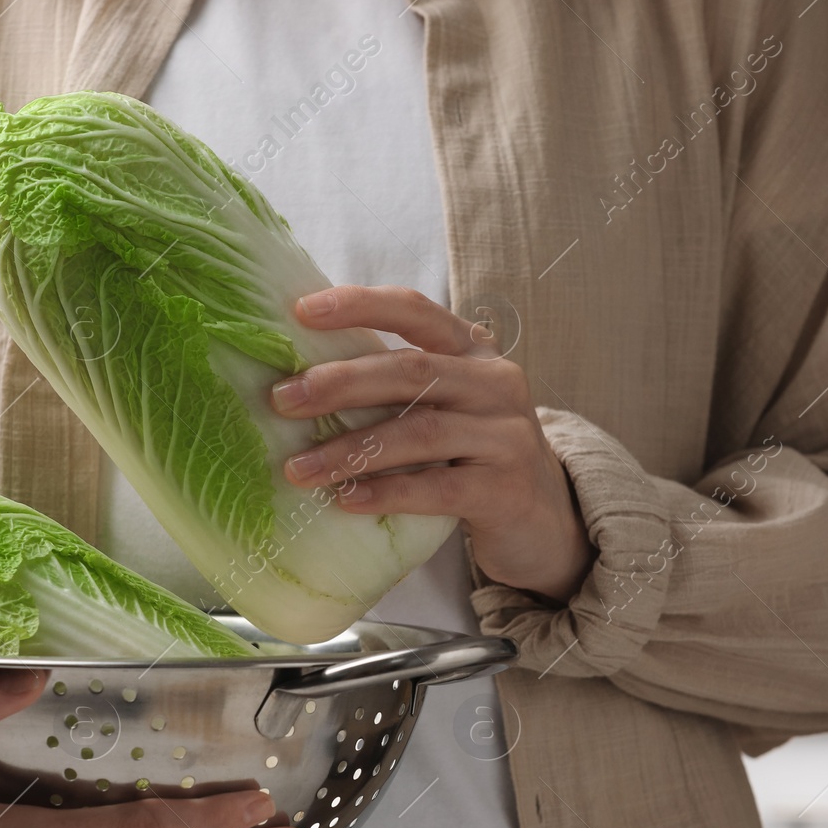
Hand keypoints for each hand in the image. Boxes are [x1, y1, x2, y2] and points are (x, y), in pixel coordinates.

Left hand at [273, 285, 595, 602]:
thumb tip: (297, 379)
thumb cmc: (471, 457)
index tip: (301, 311)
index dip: (359, 306)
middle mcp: (496, 383)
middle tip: (282, 400)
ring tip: (298, 468)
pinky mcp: (507, 489)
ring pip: (420, 433)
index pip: (414, 312)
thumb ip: (394, 387)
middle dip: (340, 383)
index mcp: (472, 351)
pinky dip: (387, 492)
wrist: (544, 521)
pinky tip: (346, 500)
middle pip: (411, 371)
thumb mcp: (443, 408)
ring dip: (351, 450)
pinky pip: (438, 489)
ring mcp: (507, 436)